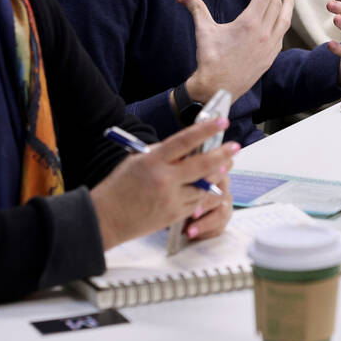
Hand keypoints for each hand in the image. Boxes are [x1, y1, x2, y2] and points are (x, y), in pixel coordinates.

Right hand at [91, 118, 238, 250]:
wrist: (105, 218)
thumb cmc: (119, 186)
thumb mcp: (137, 161)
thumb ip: (163, 154)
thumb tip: (189, 148)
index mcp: (153, 161)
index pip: (185, 141)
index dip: (205, 130)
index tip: (221, 122)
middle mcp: (164, 180)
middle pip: (202, 165)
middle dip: (223, 154)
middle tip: (235, 146)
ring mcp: (171, 199)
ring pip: (204, 186)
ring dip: (216, 175)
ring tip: (225, 166)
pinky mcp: (174, 216)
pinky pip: (197, 203)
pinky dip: (204, 194)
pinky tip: (209, 186)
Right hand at [178, 0, 294, 102]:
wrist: (217, 88)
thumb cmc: (210, 59)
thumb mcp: (204, 30)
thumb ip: (196, 9)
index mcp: (250, 23)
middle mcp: (264, 33)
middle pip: (276, 3)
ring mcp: (270, 46)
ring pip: (284, 19)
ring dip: (288, 4)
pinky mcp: (271, 57)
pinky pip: (281, 35)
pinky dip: (283, 23)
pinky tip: (282, 20)